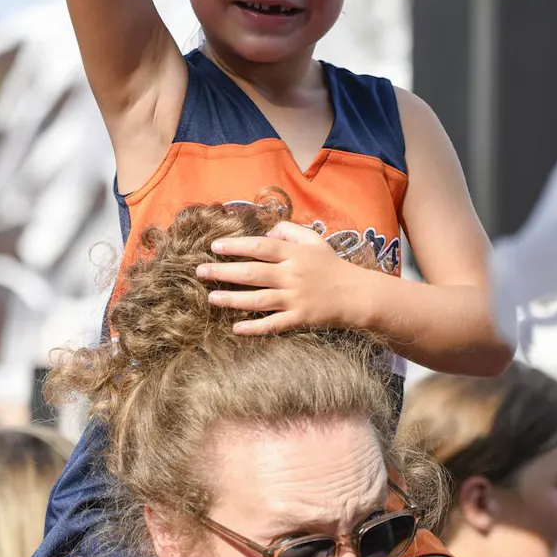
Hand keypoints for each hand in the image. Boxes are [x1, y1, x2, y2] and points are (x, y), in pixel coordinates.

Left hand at [196, 221, 367, 334]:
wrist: (356, 295)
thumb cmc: (332, 265)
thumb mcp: (314, 240)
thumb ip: (290, 230)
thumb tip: (265, 229)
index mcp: (295, 253)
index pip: (260, 246)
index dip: (236, 246)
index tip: (215, 246)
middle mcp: (292, 275)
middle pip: (252, 272)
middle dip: (223, 272)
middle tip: (200, 271)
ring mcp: (295, 299)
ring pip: (258, 299)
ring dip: (232, 299)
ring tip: (211, 297)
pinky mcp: (299, 319)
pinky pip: (273, 324)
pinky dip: (254, 327)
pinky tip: (236, 327)